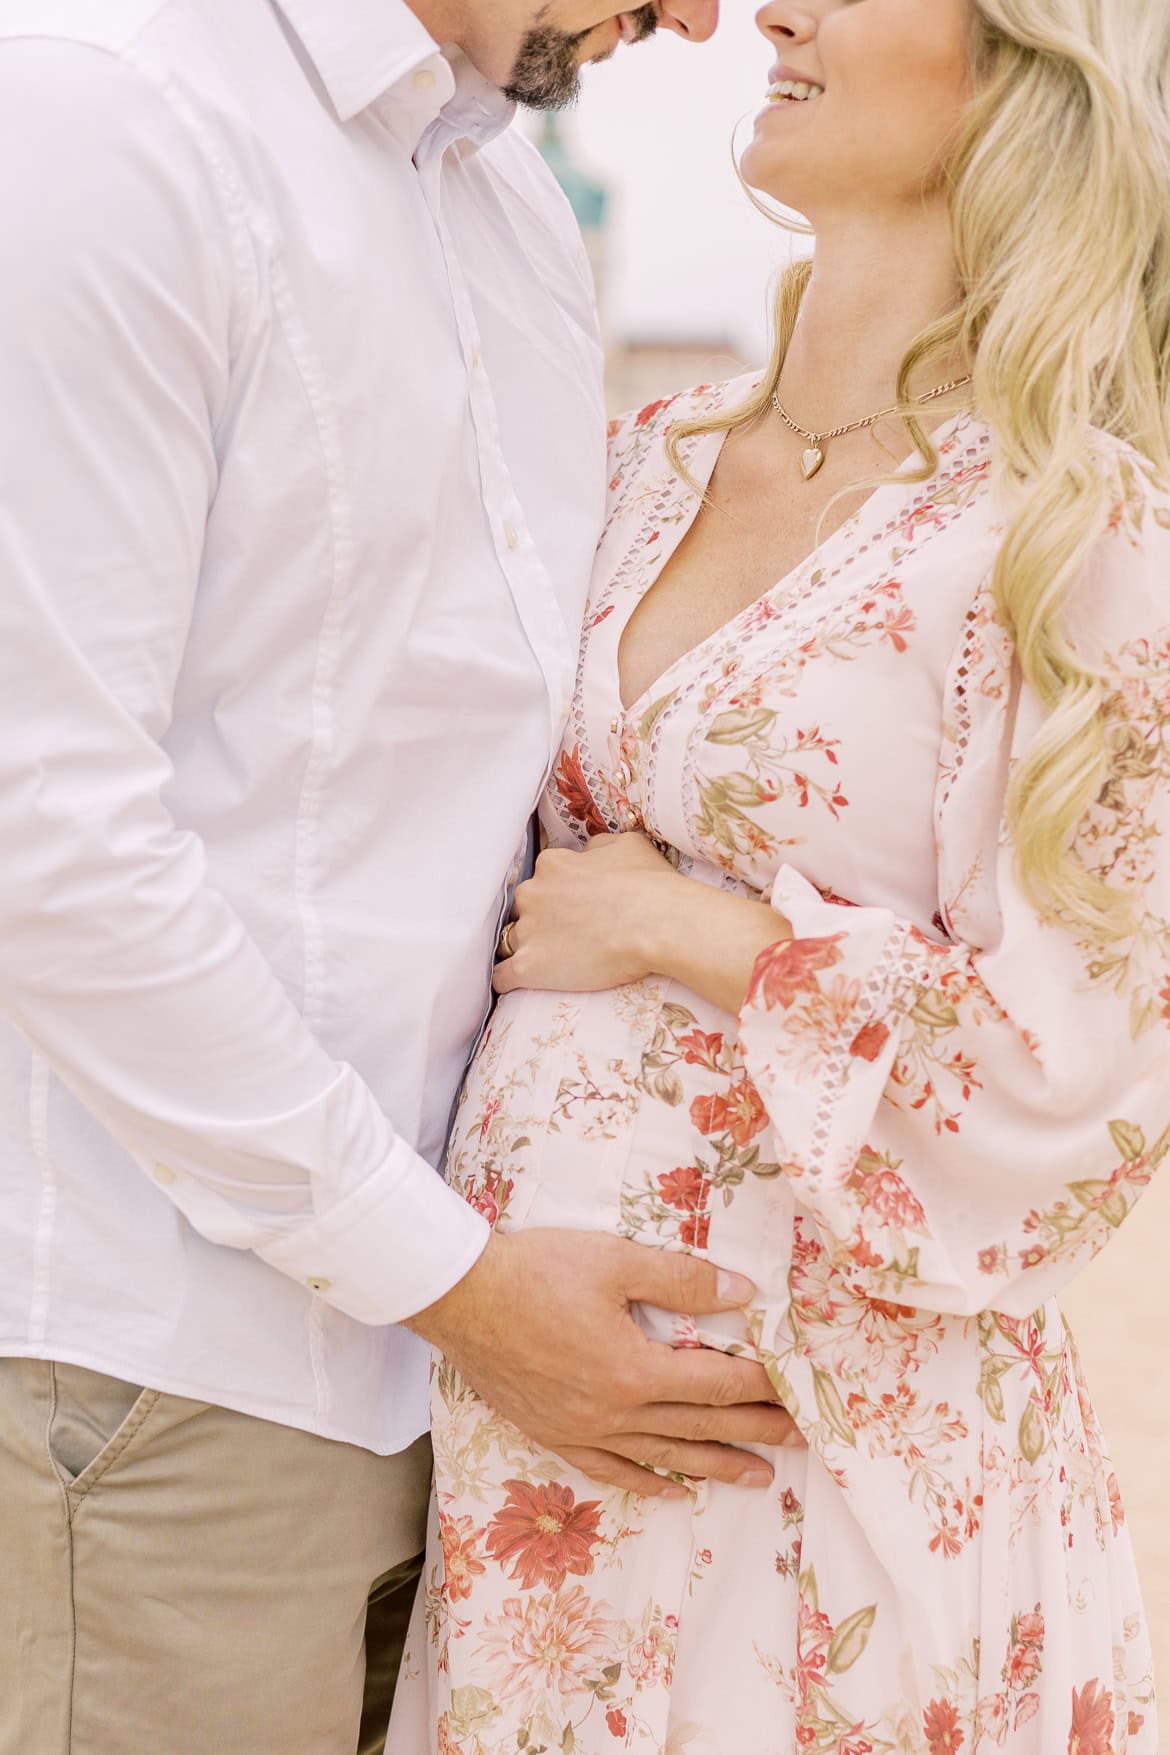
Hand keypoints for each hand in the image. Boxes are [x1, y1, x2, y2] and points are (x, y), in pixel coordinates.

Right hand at [406, 1228, 804, 1495]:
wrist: (461, 1297)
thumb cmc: (536, 1270)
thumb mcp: (616, 1261)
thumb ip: (682, 1280)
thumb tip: (742, 1294)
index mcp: (634, 1370)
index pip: (715, 1383)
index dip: (760, 1386)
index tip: (796, 1390)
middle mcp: (614, 1412)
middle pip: (699, 1425)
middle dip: (753, 1430)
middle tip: (798, 1439)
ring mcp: (582, 1430)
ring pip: (662, 1456)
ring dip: (714, 1465)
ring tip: (757, 1477)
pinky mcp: (554, 1434)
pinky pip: (610, 1470)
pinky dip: (646, 1483)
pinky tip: (673, 1490)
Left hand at [494, 831, 793, 1014]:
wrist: (658, 925)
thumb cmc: (649, 884)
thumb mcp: (626, 846)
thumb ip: (597, 849)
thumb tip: (588, 854)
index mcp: (553, 865)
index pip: (544, 878)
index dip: (559, 893)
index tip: (576, 907)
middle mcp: (533, 893)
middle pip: (524, 908)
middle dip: (540, 919)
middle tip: (570, 935)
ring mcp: (527, 931)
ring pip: (512, 940)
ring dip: (527, 948)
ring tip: (552, 962)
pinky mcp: (528, 966)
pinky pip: (501, 976)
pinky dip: (507, 979)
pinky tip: (516, 984)